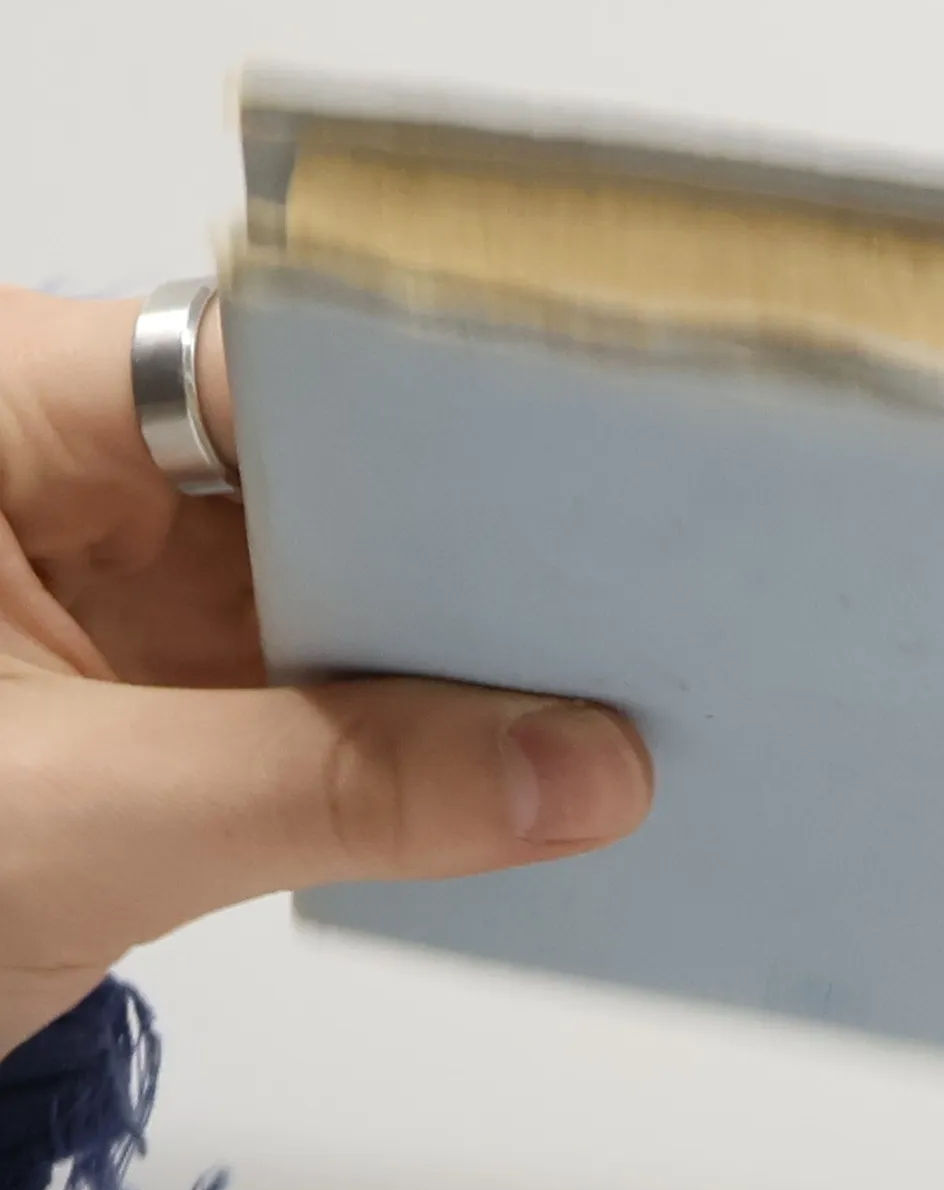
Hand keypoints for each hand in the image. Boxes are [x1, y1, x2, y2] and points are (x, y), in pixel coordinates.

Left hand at [0, 285, 652, 1057]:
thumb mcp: (72, 820)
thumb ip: (337, 790)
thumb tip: (583, 774)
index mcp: (2, 413)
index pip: (266, 368)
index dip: (436, 420)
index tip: (596, 483)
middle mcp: (63, 471)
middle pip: (322, 475)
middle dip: (463, 559)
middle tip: (635, 601)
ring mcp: (109, 584)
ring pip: (328, 589)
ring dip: (442, 660)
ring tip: (606, 684)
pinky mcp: (143, 687)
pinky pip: (305, 685)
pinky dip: (395, 734)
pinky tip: (508, 755)